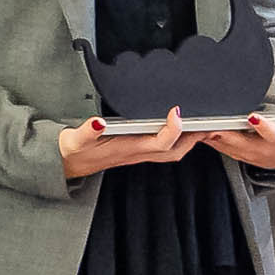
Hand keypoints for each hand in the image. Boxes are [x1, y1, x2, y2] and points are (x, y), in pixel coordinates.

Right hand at [57, 108, 200, 179]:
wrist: (67, 164)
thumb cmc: (73, 150)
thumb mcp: (76, 138)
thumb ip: (86, 131)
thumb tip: (97, 122)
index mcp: (127, 149)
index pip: (159, 142)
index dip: (172, 129)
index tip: (177, 111)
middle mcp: (137, 153)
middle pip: (175, 151)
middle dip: (193, 138)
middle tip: (207, 119)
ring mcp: (139, 154)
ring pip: (173, 151)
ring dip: (189, 140)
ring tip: (201, 122)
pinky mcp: (137, 152)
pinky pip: (165, 148)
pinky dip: (179, 139)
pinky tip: (182, 126)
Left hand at [202, 107, 274, 167]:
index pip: (272, 135)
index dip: (264, 127)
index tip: (255, 117)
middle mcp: (258, 149)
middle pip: (240, 141)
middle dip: (227, 131)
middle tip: (214, 120)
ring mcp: (242, 152)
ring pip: (223, 143)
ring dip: (211, 134)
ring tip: (198, 121)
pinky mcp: (229, 150)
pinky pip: (215, 143)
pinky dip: (205, 135)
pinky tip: (194, 125)